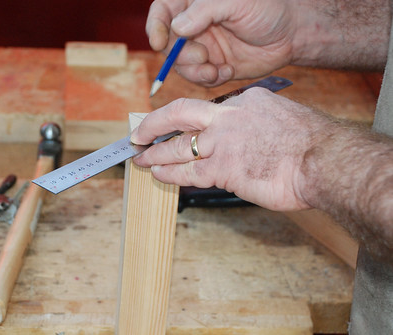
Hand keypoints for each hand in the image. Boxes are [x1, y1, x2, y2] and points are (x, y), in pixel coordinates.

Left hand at [131, 88, 332, 210]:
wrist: (324, 161)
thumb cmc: (311, 145)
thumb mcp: (282, 120)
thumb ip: (256, 127)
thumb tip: (243, 142)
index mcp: (245, 102)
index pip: (207, 110)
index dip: (188, 120)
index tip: (178, 126)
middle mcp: (228, 117)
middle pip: (179, 114)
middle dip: (153, 124)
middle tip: (138, 135)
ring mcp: (222, 143)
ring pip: (178, 146)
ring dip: (156, 154)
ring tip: (142, 160)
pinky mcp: (222, 169)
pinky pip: (188, 171)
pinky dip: (170, 173)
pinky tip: (159, 174)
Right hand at [146, 0, 297, 85]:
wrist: (292, 35)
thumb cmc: (267, 9)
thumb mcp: (236, 2)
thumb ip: (204, 11)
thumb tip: (177, 28)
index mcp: (194, 4)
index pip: (162, 13)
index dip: (154, 27)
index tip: (157, 43)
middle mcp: (194, 26)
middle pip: (167, 44)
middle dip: (180, 55)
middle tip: (203, 56)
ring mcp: (202, 48)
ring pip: (181, 66)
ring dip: (194, 72)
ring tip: (214, 69)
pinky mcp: (213, 67)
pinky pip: (199, 79)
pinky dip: (209, 79)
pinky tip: (228, 71)